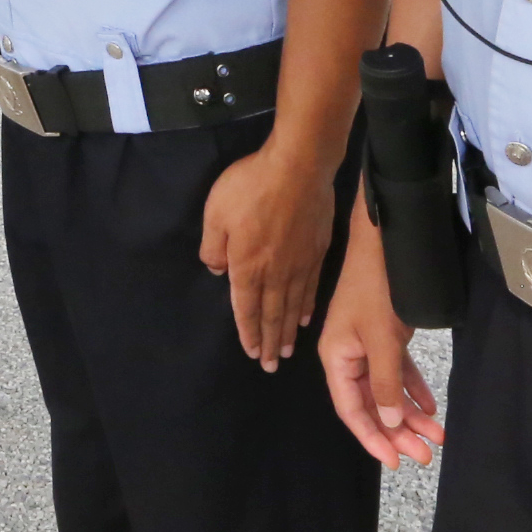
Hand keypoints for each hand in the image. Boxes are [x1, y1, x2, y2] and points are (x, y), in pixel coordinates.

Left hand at [200, 142, 336, 369]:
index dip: (249, 332)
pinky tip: (306, 317)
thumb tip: (218, 272)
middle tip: (270, 365)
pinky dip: (307, 307)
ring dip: (288, 331)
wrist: (299, 166)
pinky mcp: (318, 251)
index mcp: (248, 266)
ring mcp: (300, 264)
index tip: (252, 352)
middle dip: (270, 342)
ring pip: (293, 307)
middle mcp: (276, 273)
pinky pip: (311, 288)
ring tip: (287, 351)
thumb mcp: (215, 212)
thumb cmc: (251, 186)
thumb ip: (213, 246)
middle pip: (272, 315)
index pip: (247, 308)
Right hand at [320, 209, 443, 466]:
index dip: (373, 438)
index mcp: (335, 358)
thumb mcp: (382, 339)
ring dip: (411, 414)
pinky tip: (431, 407)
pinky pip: (397, 370)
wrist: (385, 239)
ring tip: (436, 437)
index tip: (396, 463)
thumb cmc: (377, 288)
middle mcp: (347, 356)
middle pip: (372, 405)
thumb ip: (386, 383)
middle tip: (426, 455)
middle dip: (398, 432)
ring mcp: (366, 345)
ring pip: (387, 390)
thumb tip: (391, 425)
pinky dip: (413, 388)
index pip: (352, 410)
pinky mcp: (384, 334)